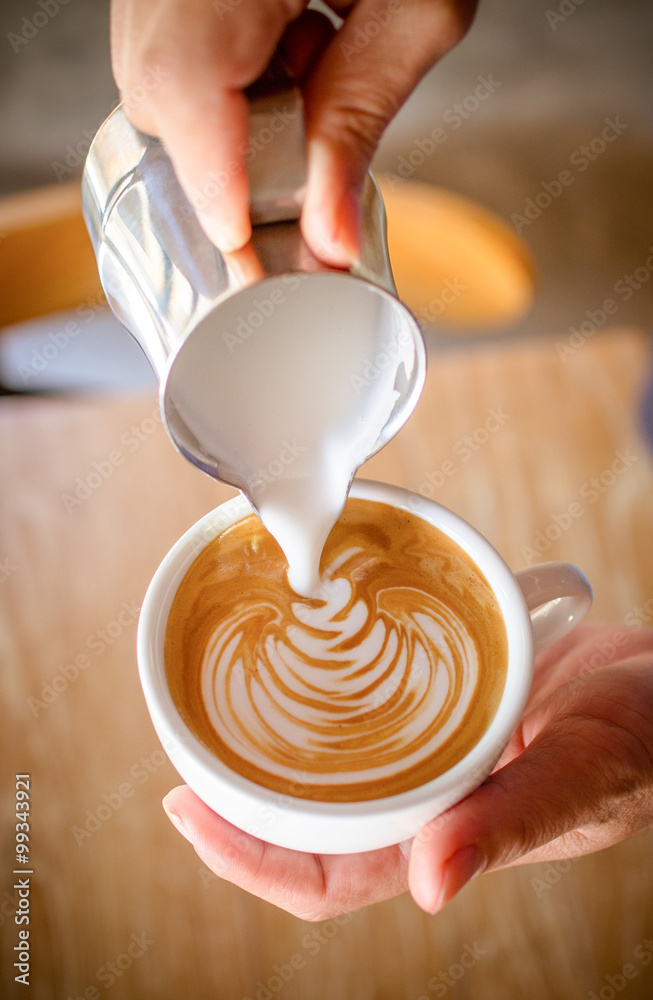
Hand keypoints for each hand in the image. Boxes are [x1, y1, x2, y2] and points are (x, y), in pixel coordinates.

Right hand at [110, 0, 476, 262]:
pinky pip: (169, 41)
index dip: (211, 179)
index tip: (244, 245)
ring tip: (303, 94)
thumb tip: (326, 237)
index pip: (186, 79)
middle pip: (154, 86)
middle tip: (286, 187)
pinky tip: (290, 53)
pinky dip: (227, 79)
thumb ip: (360, 120)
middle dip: (218, 159)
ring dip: (225, 119)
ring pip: (152, 71)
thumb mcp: (420, 8)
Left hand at [162, 622, 652, 917]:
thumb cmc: (641, 738)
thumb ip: (517, 821)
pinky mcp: (445, 693)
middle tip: (182, 752)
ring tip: (218, 705)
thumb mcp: (582, 774)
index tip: (186, 814)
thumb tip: (435, 884)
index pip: (330, 874)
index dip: (253, 859)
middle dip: (240, 800)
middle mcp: (428, 794)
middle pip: (312, 817)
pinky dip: (331, 678)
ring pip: (336, 758)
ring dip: (276, 743)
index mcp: (449, 835)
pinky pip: (372, 694)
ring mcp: (434, 745)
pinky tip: (306, 646)